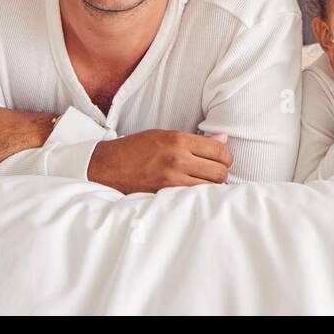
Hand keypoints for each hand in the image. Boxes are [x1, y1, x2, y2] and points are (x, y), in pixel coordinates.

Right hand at [87, 129, 231, 193]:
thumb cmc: (137, 149)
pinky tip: (194, 192)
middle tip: (213, 172)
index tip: (222, 159)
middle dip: (221, 172)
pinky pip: (194, 198)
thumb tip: (223, 139)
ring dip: (212, 186)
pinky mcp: (165, 194)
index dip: (226, 157)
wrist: (108, 166)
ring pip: (211, 187)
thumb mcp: (165, 136)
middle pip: (219, 171)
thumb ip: (196, 140)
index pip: (219, 150)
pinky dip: (199, 196)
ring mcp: (171, 179)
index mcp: (178, 140)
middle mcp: (177, 159)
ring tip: (204, 182)